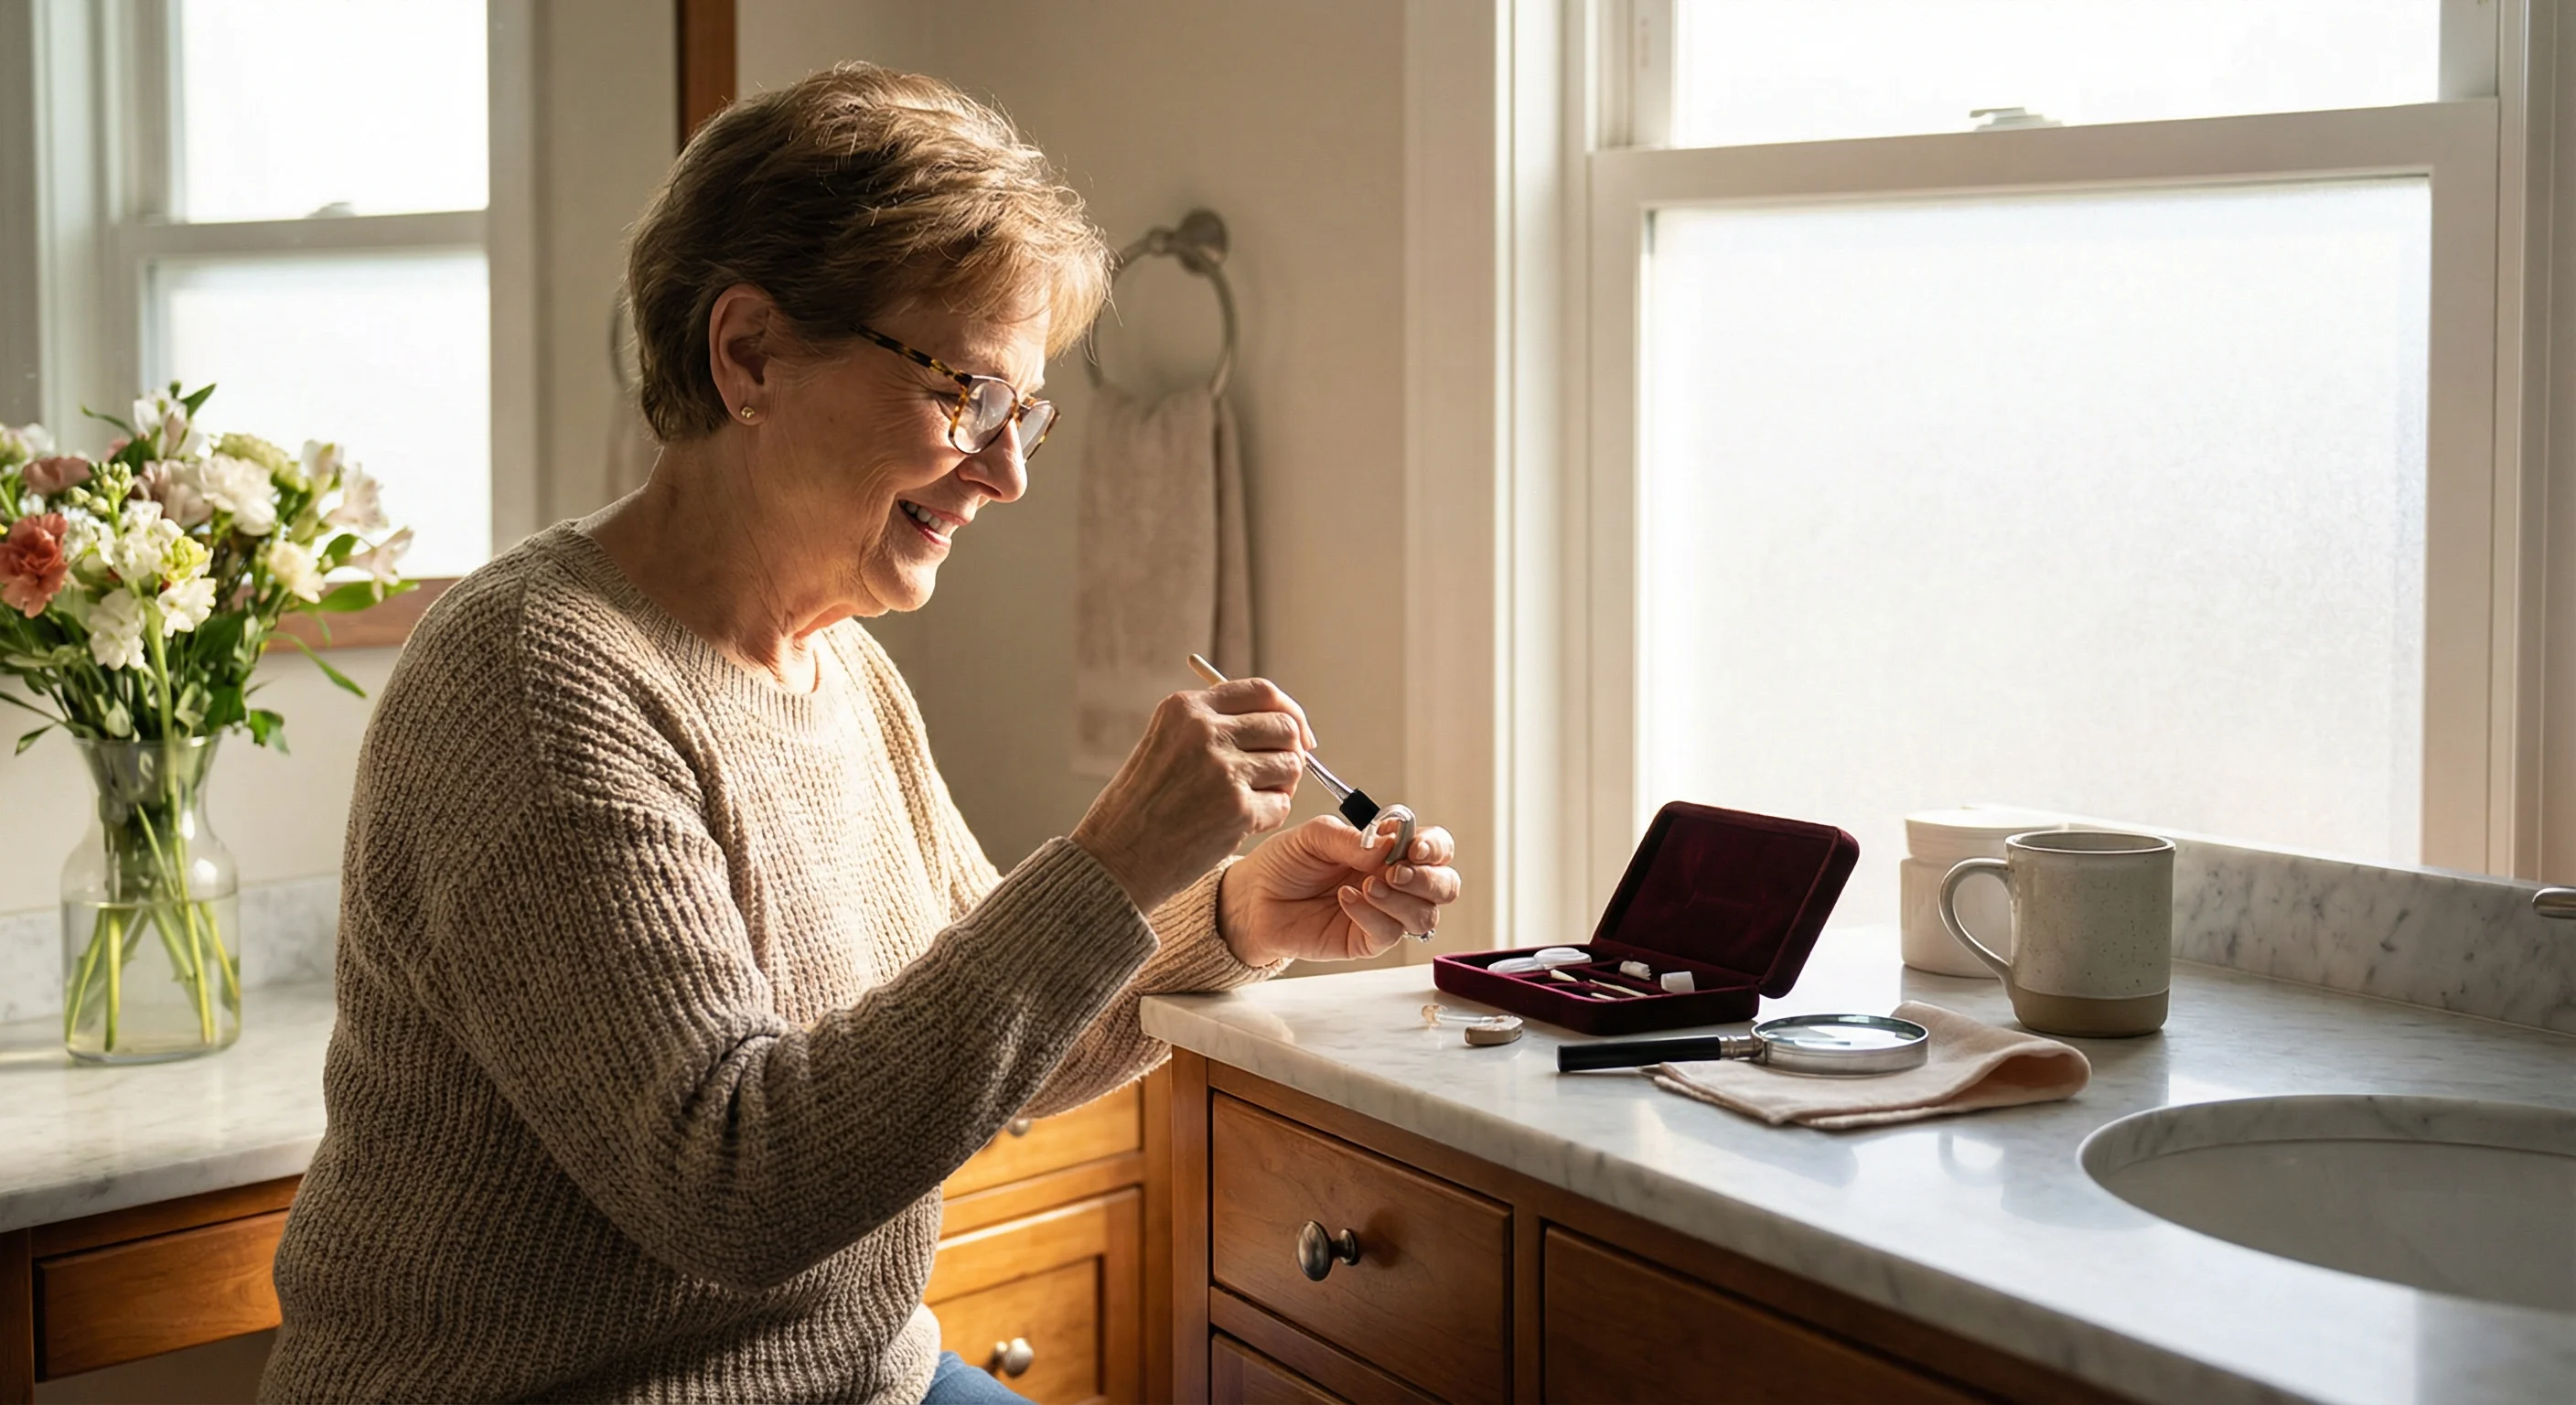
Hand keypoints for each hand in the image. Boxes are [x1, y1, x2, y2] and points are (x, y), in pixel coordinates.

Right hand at [1071, 678, 1315, 913]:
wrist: (1116, 858)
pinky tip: (1241, 825)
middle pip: (1285, 726)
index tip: (1299, 734)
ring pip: (1291, 765)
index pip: (1262, 692)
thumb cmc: (1141, 806)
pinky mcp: (1237, 809)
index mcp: (1185, 708)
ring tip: (1252, 802)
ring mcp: (1223, 769)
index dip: (1290, 712)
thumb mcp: (1165, 743)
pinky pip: (1281, 805)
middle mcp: (1205, 731)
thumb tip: (1283, 724)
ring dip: (1282, 786)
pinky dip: (1270, 816)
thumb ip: (1213, 726)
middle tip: (1278, 776)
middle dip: (1292, 751)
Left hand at [1218, 815, 1461, 965]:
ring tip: (1366, 885)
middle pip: (1445, 885)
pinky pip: (1389, 933)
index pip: (1435, 847)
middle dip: (1428, 879)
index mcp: (1391, 850)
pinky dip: (1372, 914)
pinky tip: (1347, 900)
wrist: (1253, 898)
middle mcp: (1396, 882)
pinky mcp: (1366, 941)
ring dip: (1402, 899)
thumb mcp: (1315, 836)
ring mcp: (1385, 914)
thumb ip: (1354, 838)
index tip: (1415, 846)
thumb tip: (1392, 843)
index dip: (1435, 847)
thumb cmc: (1286, 862)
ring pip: (1424, 915)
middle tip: (1394, 873)